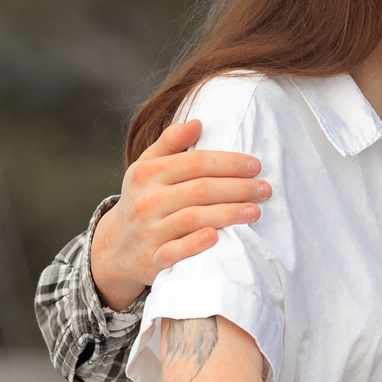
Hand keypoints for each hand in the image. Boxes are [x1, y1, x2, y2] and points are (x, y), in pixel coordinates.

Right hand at [90, 117, 269, 311]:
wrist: (116, 246)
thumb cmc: (145, 199)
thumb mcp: (148, 167)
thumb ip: (170, 143)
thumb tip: (197, 122)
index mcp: (147, 173)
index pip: (195, 162)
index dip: (228, 163)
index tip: (256, 165)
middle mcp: (146, 201)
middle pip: (200, 190)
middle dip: (237, 188)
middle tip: (265, 189)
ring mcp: (148, 231)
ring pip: (192, 219)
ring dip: (228, 214)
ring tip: (256, 212)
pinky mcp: (152, 259)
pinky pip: (175, 252)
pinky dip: (195, 244)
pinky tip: (217, 237)